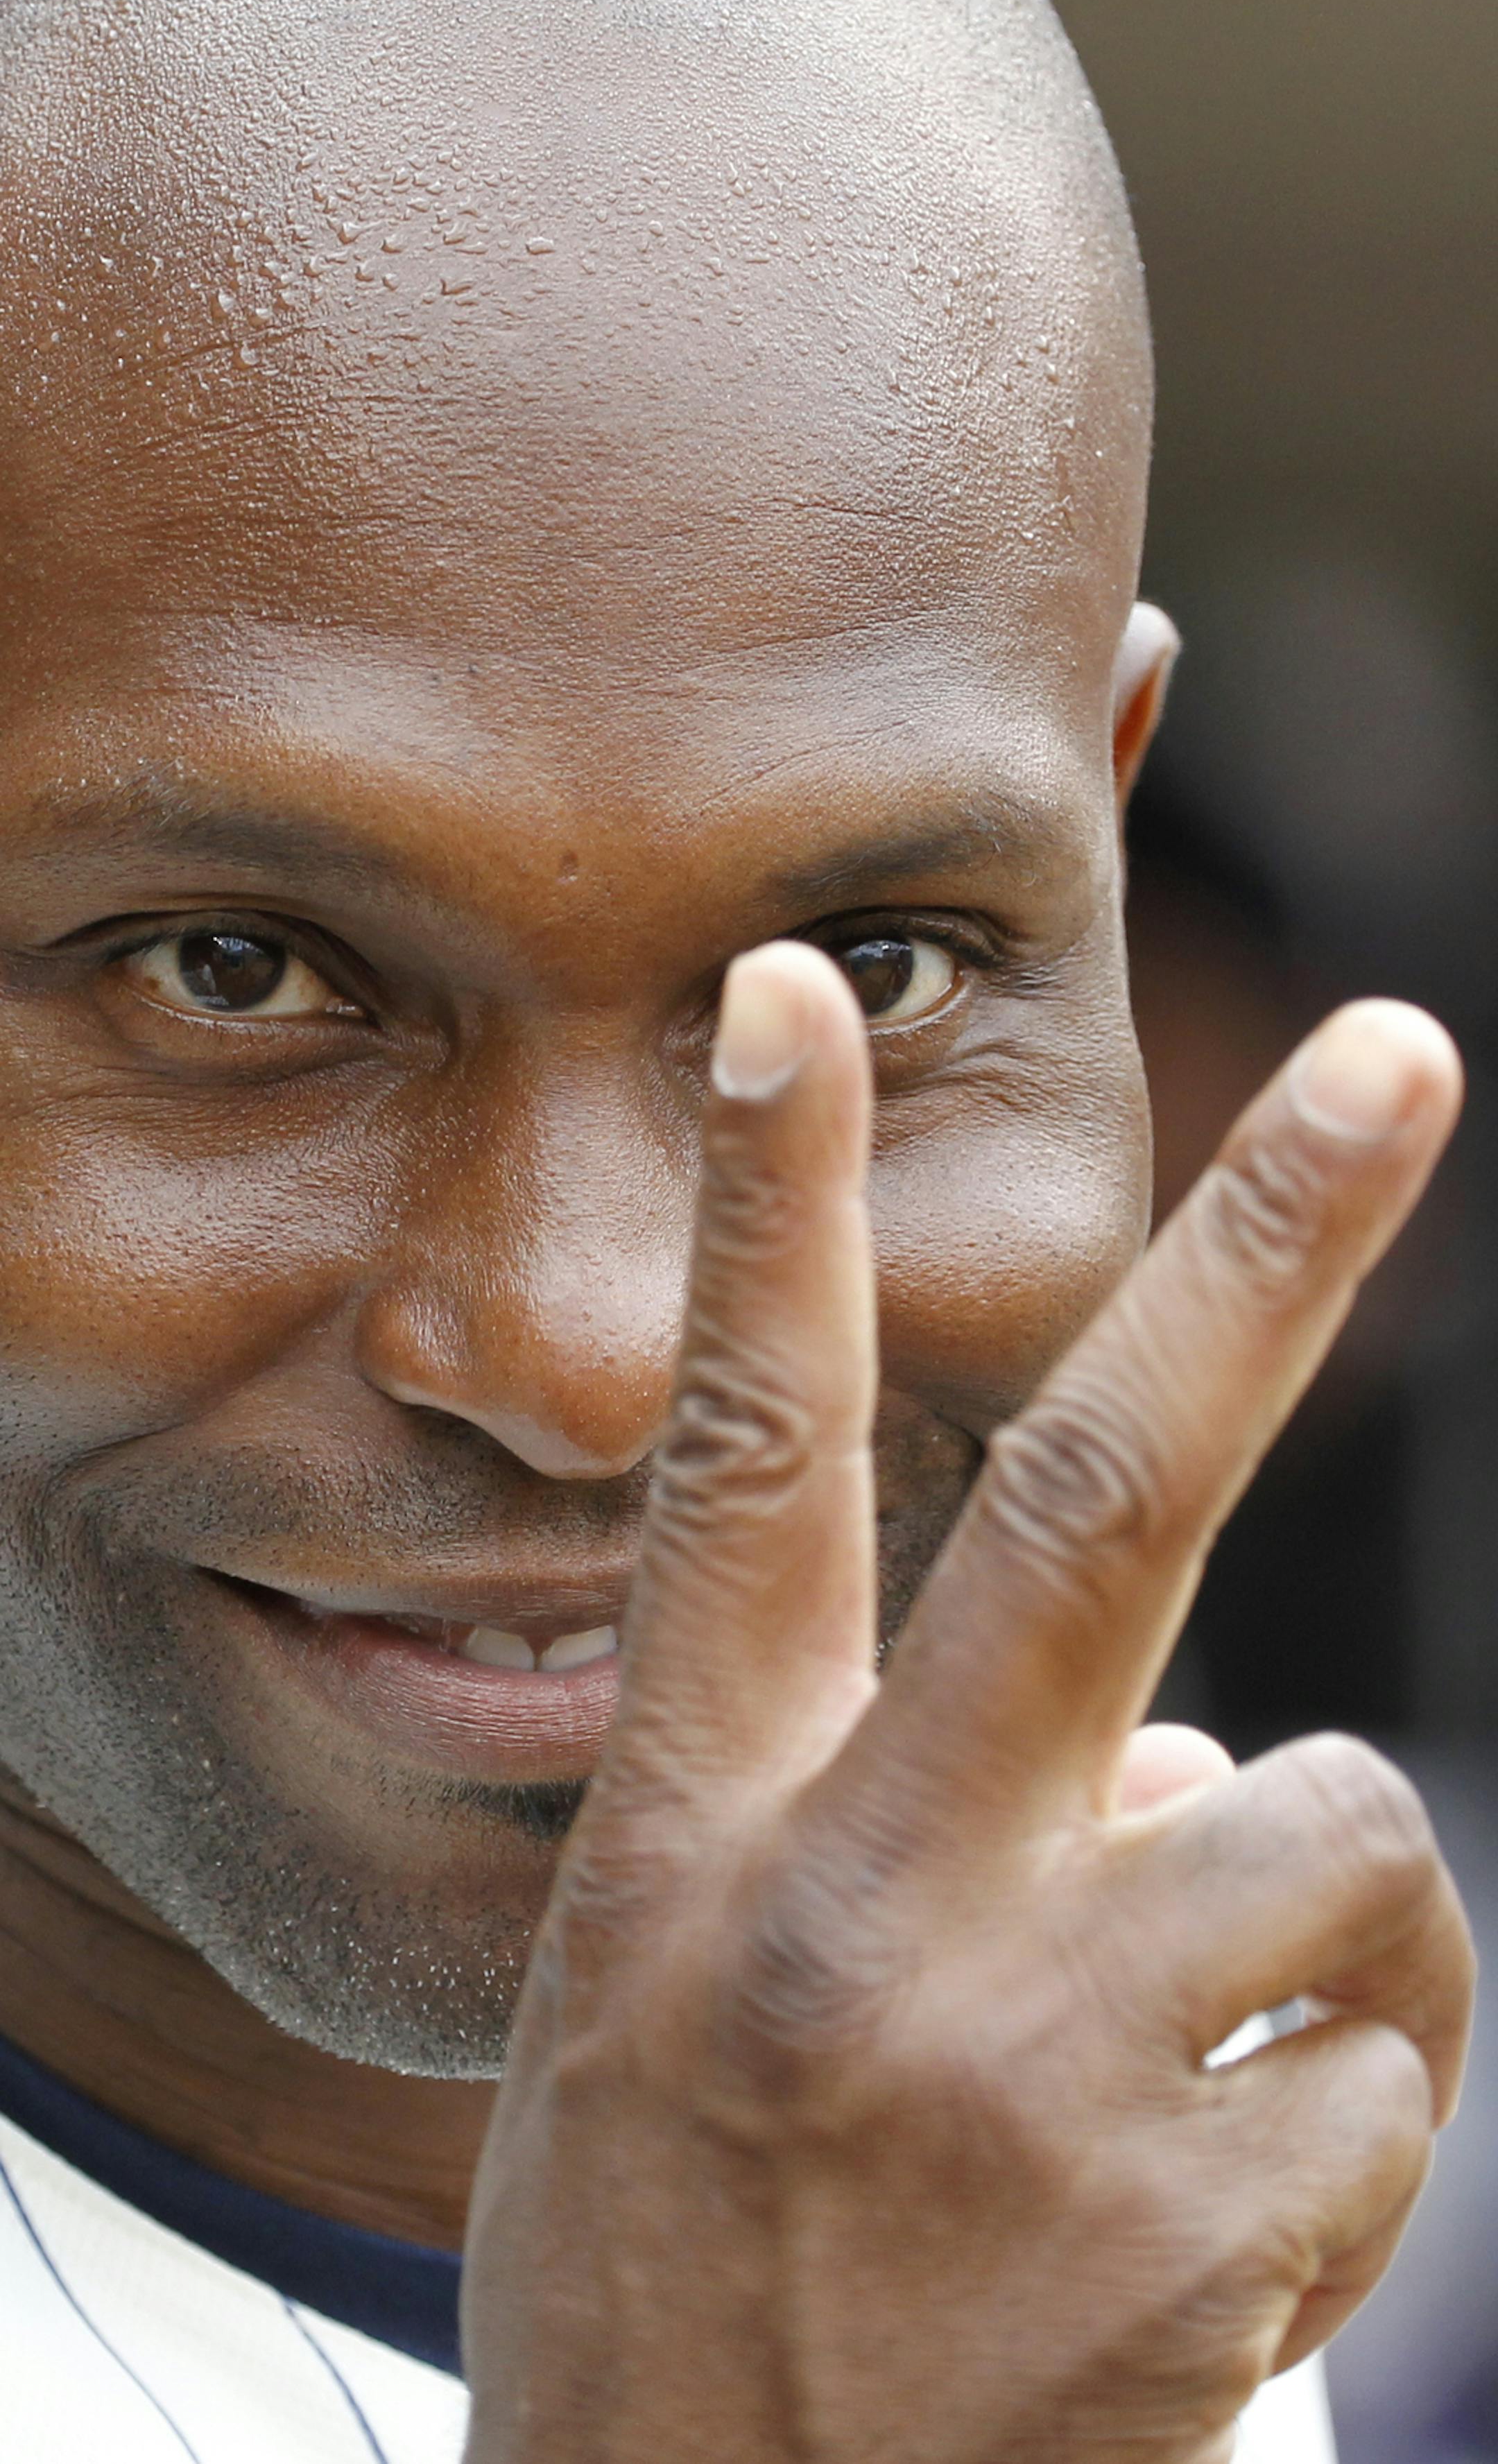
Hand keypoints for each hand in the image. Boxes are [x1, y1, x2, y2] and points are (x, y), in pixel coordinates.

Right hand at [462, 948, 1471, 2463]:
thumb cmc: (696, 2269)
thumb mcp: (678, 2016)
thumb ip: (894, 1828)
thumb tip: (1190, 1743)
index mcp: (705, 1833)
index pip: (739, 1459)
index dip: (764, 1212)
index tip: (789, 995)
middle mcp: (868, 1908)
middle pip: (1111, 1500)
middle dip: (1262, 1246)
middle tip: (1397, 1047)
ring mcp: (1043, 2068)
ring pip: (1339, 1829)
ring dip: (1315, 1925)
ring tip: (1168, 2088)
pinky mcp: (1206, 2230)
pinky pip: (1387, 2068)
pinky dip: (1332, 2121)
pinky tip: (1187, 2245)